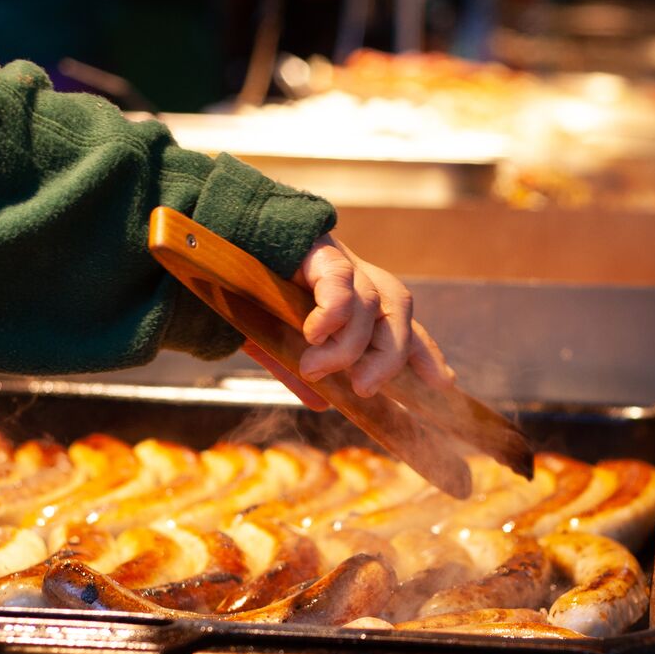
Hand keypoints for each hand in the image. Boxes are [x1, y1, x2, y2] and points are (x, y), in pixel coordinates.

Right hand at [244, 234, 455, 401]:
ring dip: (346, 347)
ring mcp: (339, 262)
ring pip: (370, 304)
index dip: (425, 351)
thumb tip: (323, 402)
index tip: (443, 382)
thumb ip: (300, 369)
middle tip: (365, 388)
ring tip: (314, 368)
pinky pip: (340, 283)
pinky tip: (314, 335)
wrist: (211, 254)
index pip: (401, 323)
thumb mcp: (278, 343)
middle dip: (391, 355)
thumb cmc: (245, 298)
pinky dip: (332, 315)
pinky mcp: (317, 251)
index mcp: (354, 298)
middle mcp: (356, 277)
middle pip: (398, 309)